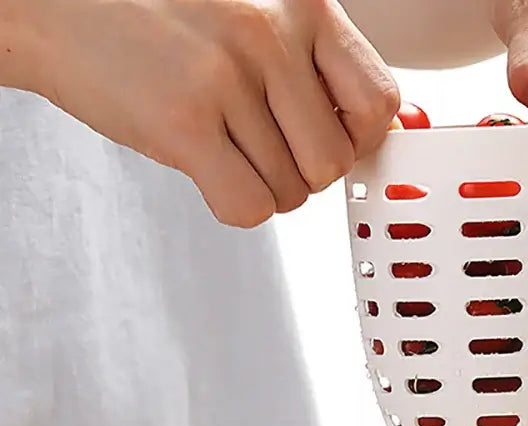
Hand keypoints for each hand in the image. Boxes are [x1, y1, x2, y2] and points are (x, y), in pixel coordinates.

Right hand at [15, 0, 399, 226]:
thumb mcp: (252, 10)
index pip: (378, 103)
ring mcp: (226, 77)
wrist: (54, 2)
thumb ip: (311, 62)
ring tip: (219, 141)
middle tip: (257, 146)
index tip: (328, 141)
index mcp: (300, 1)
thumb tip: (366, 136)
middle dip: (299, 172)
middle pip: (332, 163)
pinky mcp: (184, 123)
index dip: (356, 139)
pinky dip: (232, 203)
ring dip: (260, 186)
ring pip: (291, 193)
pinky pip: (250, 207)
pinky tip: (204, 166)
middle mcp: (269, 32)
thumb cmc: (156, 12)